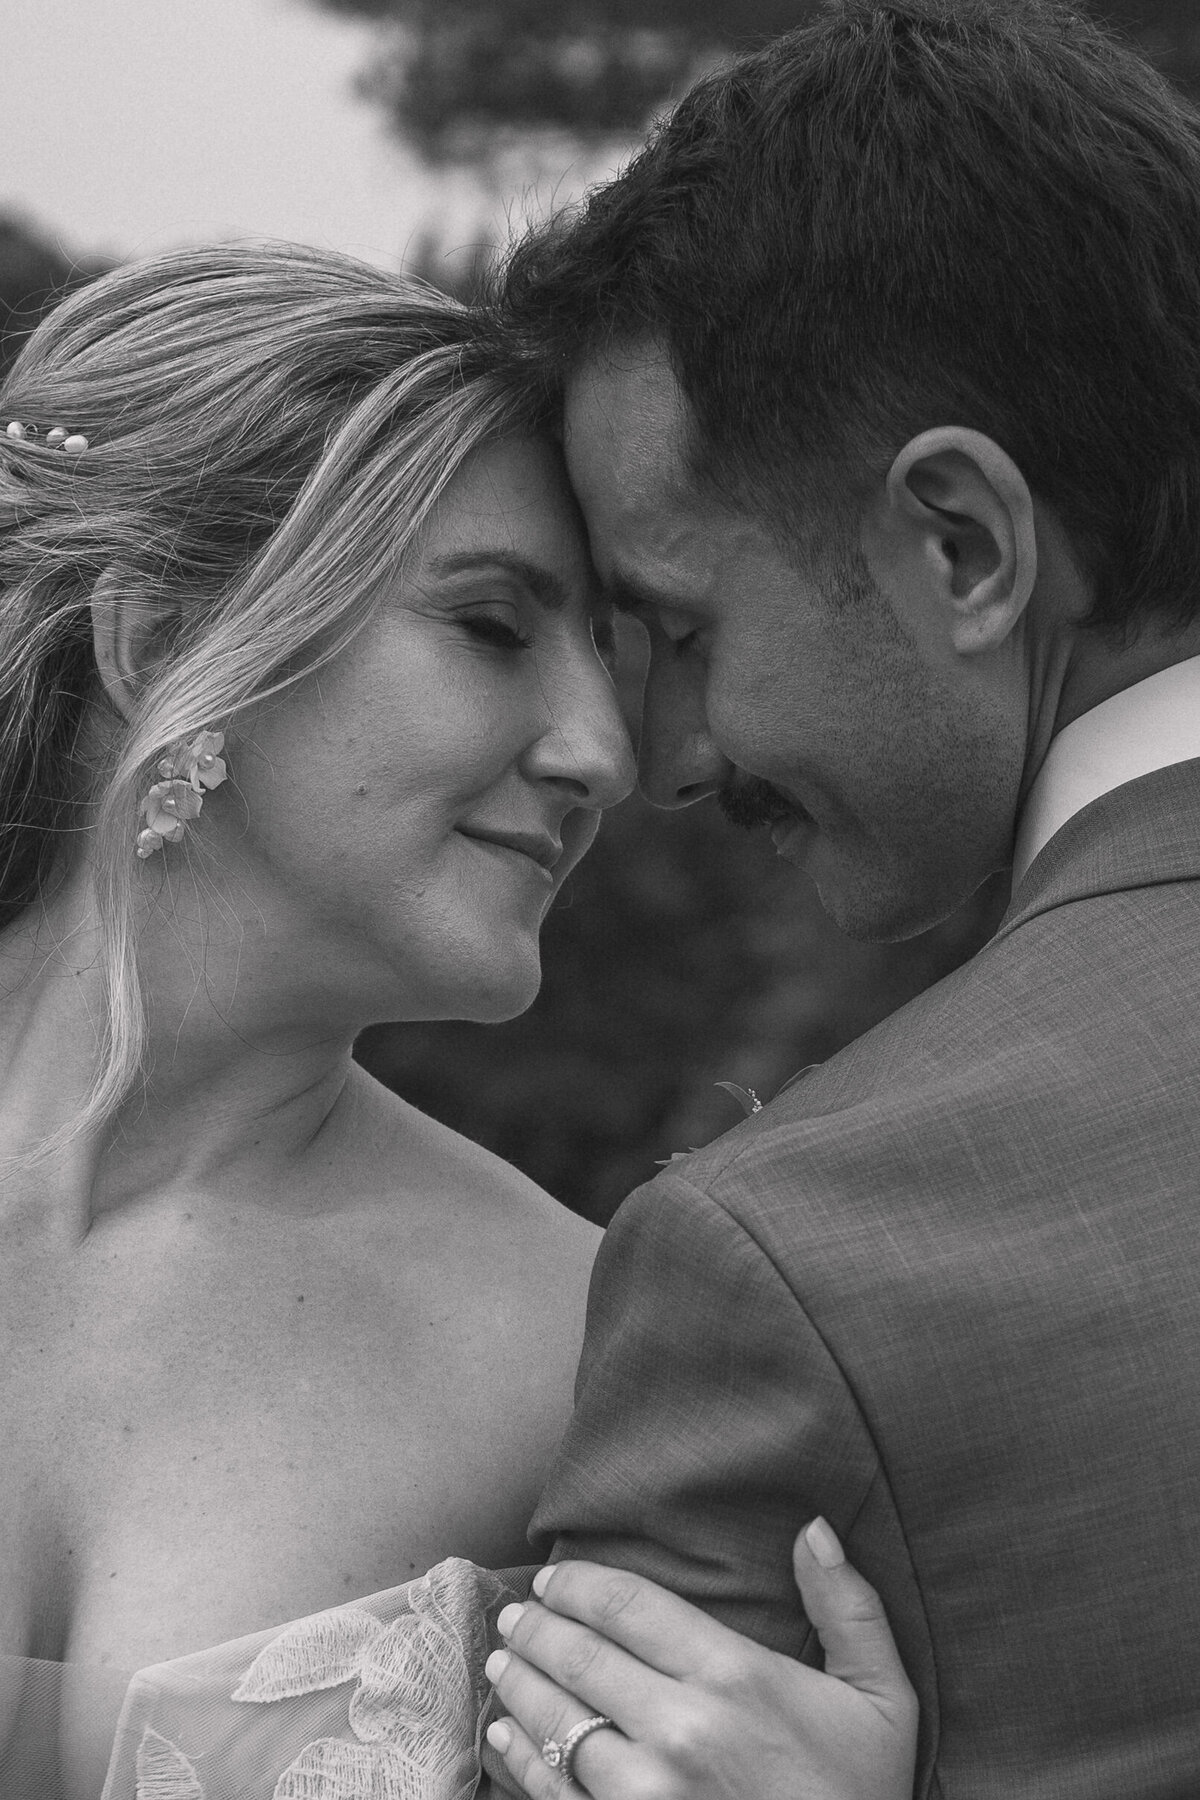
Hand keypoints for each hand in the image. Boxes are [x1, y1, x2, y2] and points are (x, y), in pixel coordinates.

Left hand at [483, 1518, 916, 1799]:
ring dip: (518, 1685)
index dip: (578, 1582)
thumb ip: (849, 1608)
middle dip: (536, 1626)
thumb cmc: (862, 1796)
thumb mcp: (883, 1699)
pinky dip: (518, 1760)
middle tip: (515, 1613)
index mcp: (734, 1676)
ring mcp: (646, 1795)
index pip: (627, 1604)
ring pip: (555, 1721)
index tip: (553, 1577)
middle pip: (580, 1655)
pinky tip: (502, 1737)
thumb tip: (814, 1527)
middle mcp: (681, 1728)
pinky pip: (553, 1794)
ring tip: (502, 1662)